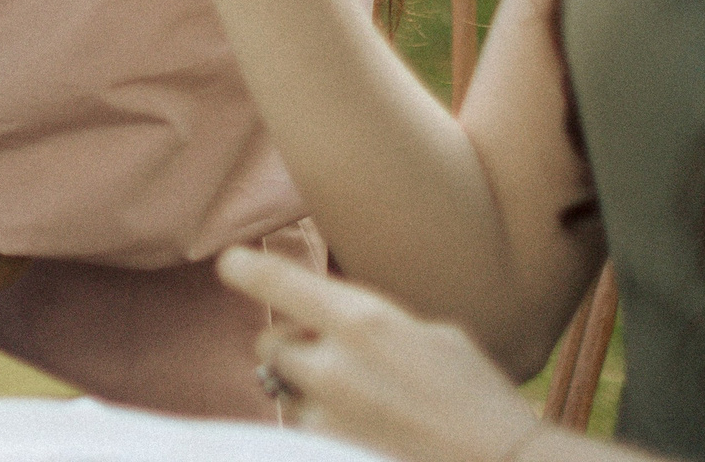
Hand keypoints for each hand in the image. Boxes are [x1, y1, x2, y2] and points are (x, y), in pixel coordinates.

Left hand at [222, 245, 543, 461]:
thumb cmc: (475, 397)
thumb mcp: (430, 335)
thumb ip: (371, 322)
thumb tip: (332, 316)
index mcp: (362, 320)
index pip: (277, 282)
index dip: (244, 268)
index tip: (229, 262)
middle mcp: (332, 366)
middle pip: (270, 342)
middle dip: (290, 346)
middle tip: (326, 356)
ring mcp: (326, 417)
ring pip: (284, 391)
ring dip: (306, 392)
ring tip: (359, 403)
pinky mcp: (326, 453)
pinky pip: (303, 430)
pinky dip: (321, 427)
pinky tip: (362, 430)